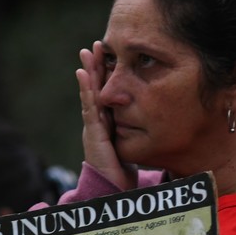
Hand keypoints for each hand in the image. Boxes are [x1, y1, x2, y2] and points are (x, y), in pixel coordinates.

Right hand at [76, 42, 136, 190]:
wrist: (113, 190)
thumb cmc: (123, 171)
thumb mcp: (131, 144)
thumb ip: (134, 130)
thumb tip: (152, 117)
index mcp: (106, 123)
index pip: (105, 94)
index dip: (105, 75)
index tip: (108, 54)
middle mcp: (97, 122)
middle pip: (95, 89)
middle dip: (95, 67)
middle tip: (97, 44)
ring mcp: (92, 126)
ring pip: (90, 94)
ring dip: (88, 72)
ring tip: (87, 52)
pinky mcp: (93, 132)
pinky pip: (89, 107)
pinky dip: (86, 89)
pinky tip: (84, 73)